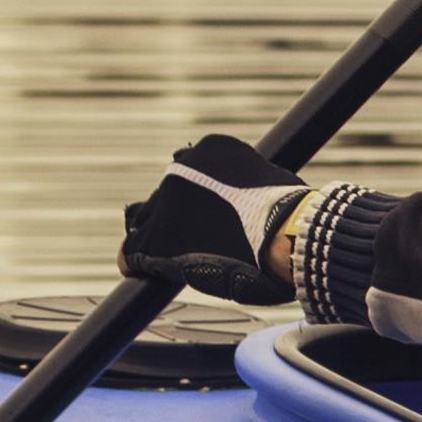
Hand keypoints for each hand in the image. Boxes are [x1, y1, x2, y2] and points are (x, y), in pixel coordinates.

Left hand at [120, 134, 306, 303]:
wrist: (286, 236)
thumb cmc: (291, 217)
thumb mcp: (271, 182)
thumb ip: (247, 186)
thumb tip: (252, 203)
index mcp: (211, 149)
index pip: (188, 172)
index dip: (194, 200)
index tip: (205, 217)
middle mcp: (182, 168)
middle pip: (163, 196)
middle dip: (172, 218)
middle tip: (192, 241)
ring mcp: (166, 203)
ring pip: (143, 221)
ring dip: (154, 237)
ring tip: (173, 257)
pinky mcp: (156, 238)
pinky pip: (130, 252)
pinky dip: (135, 263)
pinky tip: (147, 272)